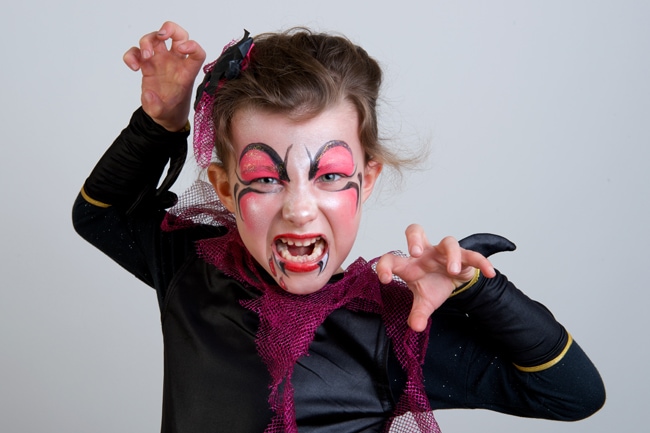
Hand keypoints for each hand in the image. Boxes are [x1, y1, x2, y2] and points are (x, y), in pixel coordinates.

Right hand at [123, 21, 205, 130]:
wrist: (163, 115)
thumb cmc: (170, 111)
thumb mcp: (164, 113)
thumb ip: (156, 106)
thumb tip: (148, 95)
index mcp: (187, 73)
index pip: (197, 53)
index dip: (193, 45)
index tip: (183, 49)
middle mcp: (175, 63)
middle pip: (178, 35)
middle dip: (170, 29)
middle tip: (161, 35)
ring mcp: (161, 61)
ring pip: (156, 38)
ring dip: (147, 41)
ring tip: (145, 56)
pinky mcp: (147, 64)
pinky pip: (137, 51)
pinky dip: (132, 54)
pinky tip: (133, 67)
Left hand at [376, 224, 495, 331]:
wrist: (453, 282)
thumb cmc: (432, 284)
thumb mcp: (424, 301)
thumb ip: (418, 313)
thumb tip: (415, 327)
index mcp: (410, 263)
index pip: (392, 258)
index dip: (385, 266)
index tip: (384, 279)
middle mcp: (426, 253)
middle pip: (416, 230)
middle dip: (415, 239)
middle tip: (417, 253)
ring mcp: (444, 253)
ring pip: (448, 242)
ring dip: (451, 255)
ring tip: (452, 270)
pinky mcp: (464, 257)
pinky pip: (474, 255)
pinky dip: (482, 262)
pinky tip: (489, 273)